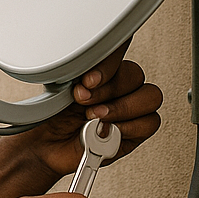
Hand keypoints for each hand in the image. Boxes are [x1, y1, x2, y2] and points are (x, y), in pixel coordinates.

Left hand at [28, 42, 162, 182]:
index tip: (88, 80)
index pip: (119, 51)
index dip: (108, 64)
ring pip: (150, 96)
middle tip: (84, 101)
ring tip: (95, 117)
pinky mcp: (136, 131)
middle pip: (135, 74)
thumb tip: (84, 67)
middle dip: (108, 89)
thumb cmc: (53, 116)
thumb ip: (74, 74)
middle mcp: (118, 86)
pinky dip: (127, 127)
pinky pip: (150, 122)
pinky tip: (107, 131)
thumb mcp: (57, 87)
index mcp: (100, 69)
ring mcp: (130, 107)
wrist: (48, 145)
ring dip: (121, 107)